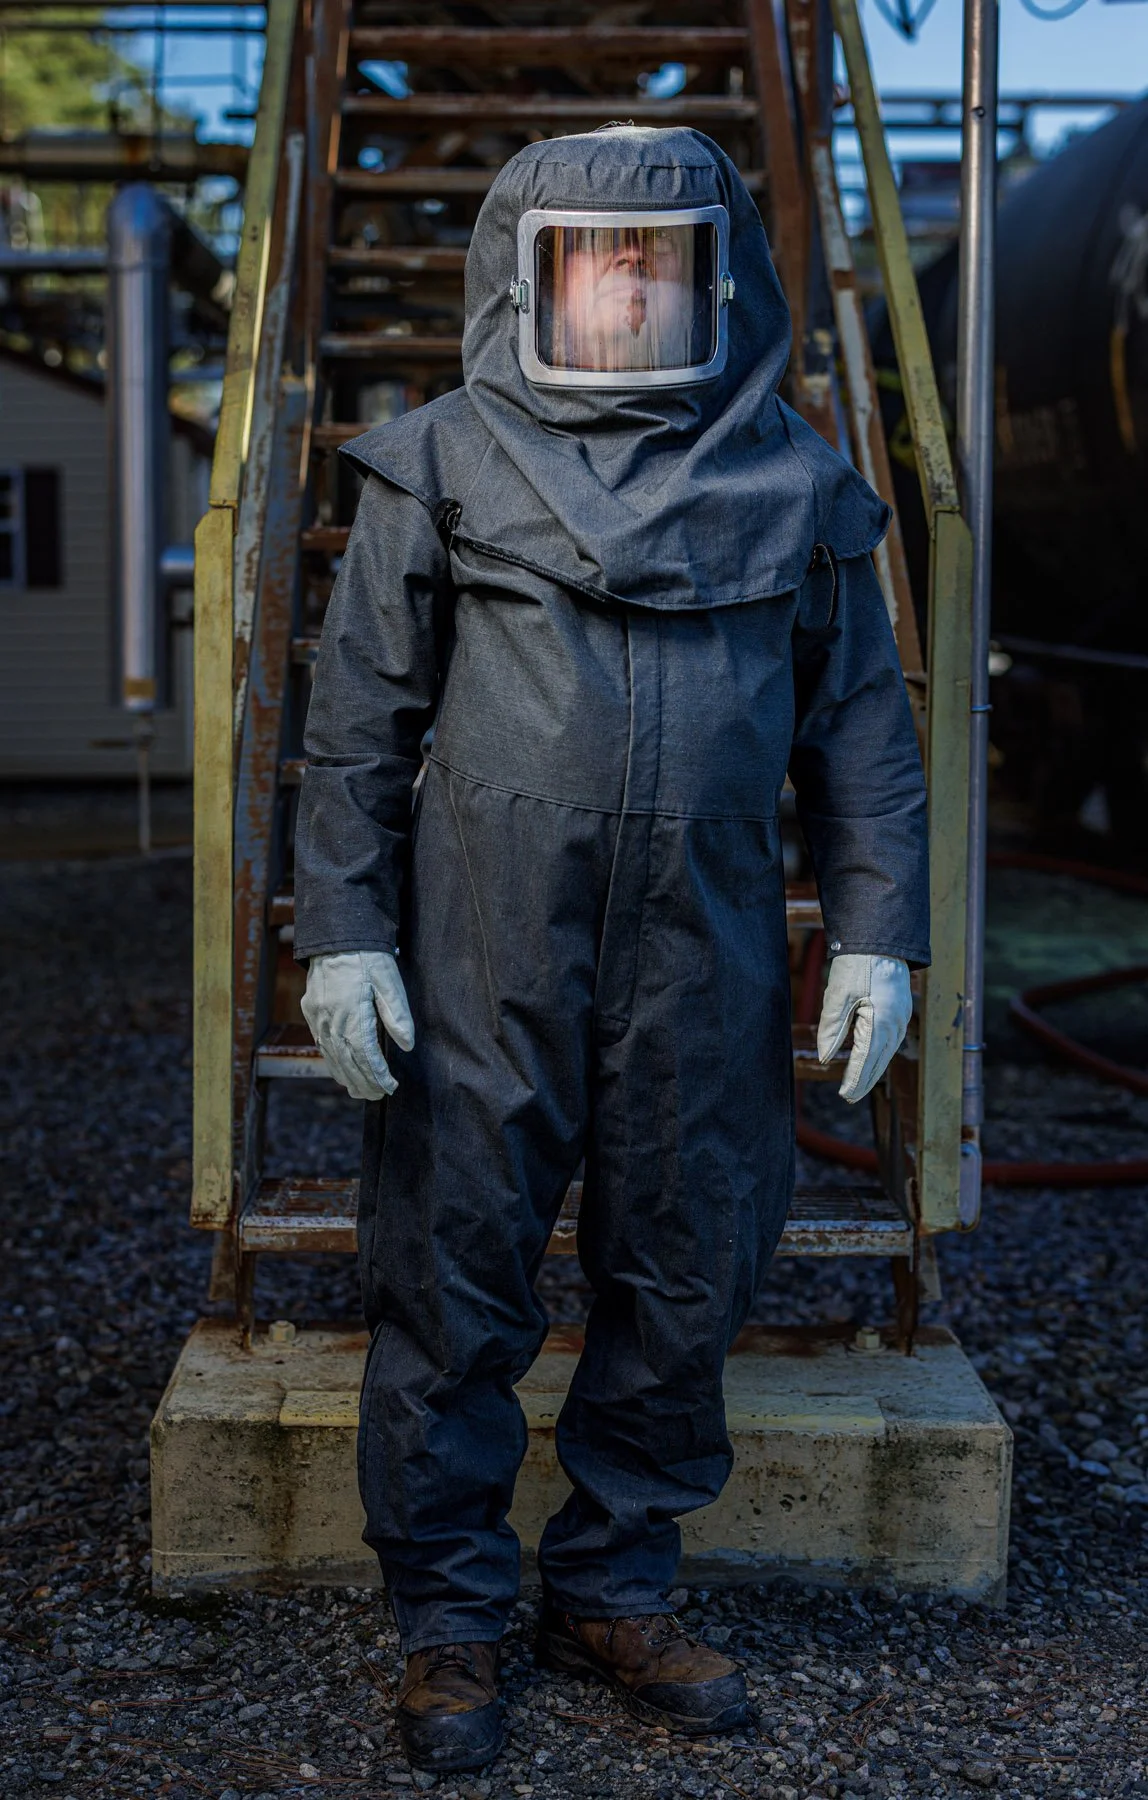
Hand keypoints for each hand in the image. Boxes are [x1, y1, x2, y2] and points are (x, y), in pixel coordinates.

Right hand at [300, 950, 414, 1100]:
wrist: (336, 936)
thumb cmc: (367, 957)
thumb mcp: (389, 981)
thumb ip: (397, 1014)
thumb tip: (407, 1045)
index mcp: (352, 1012)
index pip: (365, 1053)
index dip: (377, 1074)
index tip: (390, 1087)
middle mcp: (331, 1018)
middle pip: (347, 1060)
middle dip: (363, 1081)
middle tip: (377, 1096)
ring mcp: (318, 1016)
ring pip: (331, 1055)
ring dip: (346, 1076)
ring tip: (360, 1092)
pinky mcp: (312, 1012)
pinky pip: (321, 1044)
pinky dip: (332, 1061)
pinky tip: (340, 1071)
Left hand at [816, 953, 911, 1103]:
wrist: (880, 940)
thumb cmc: (858, 964)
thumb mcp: (838, 995)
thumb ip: (832, 1028)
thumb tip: (825, 1057)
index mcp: (880, 1020)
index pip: (866, 1059)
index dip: (855, 1079)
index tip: (845, 1095)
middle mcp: (895, 1023)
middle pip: (879, 1060)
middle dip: (864, 1080)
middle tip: (849, 1097)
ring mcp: (901, 1017)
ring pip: (886, 1052)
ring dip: (873, 1069)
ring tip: (858, 1085)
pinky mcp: (900, 1011)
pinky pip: (890, 1040)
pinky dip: (879, 1054)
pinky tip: (870, 1061)